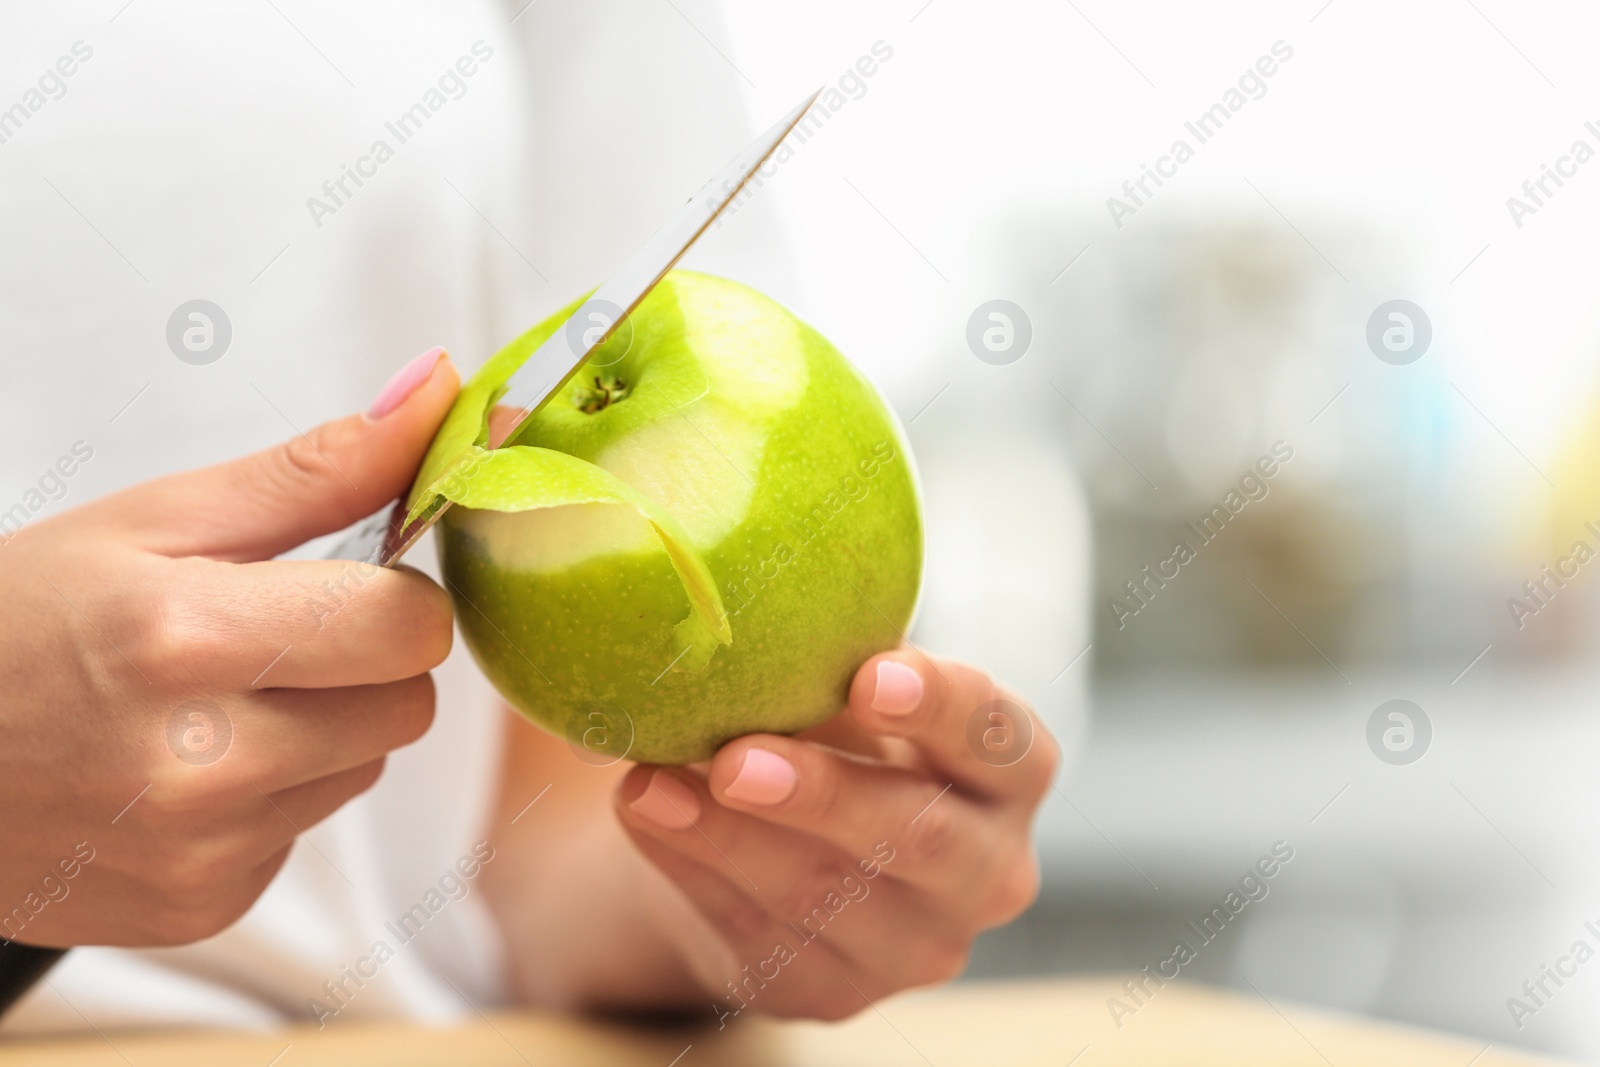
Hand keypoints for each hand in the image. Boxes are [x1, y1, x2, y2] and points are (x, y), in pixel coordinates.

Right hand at [0, 349, 457, 946]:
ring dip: (322, 728)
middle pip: (407, 705)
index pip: (409, 626)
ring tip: (211, 702)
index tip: (342, 580)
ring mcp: (203, 851)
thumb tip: (441, 390)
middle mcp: (202, 766)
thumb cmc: (19, 619)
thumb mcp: (153, 520)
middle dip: (364, 660)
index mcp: (185, 641)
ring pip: (365, 768)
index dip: (393, 594)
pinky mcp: (204, 906)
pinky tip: (186, 767)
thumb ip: (313, 470)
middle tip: (269, 637)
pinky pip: (307, 829)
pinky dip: (274, 794)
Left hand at [615, 652, 1055, 1020]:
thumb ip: (824, 655)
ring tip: (654, 784)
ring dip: (730, 838)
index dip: (941, 708)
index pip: (1002, 740)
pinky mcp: (834, 990)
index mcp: (1011, 773)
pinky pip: (761, 935)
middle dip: (826, 796)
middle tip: (739, 758)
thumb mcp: (848, 690)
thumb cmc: (831, 733)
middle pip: (922, 839)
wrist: (781, 846)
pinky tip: (647, 813)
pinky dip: (695, 869)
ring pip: (827, 897)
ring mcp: (915, 945)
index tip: (869, 674)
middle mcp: (987, 870)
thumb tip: (728, 586)